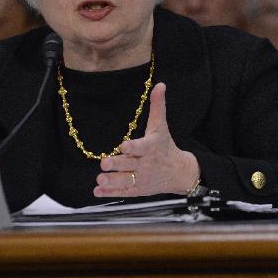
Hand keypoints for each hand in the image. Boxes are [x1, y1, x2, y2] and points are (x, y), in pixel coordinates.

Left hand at [94, 82, 199, 197]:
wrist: (179, 172)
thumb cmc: (165, 146)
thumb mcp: (161, 126)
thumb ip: (157, 106)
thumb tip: (159, 84)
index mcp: (151, 147)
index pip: (142, 147)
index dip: (133, 147)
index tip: (124, 146)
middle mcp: (146, 164)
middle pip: (130, 165)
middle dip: (117, 164)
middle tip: (104, 163)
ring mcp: (141, 179)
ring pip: (125, 181)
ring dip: (112, 182)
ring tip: (100, 179)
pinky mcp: (137, 190)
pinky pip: (123, 192)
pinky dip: (110, 193)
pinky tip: (98, 191)